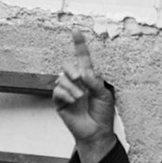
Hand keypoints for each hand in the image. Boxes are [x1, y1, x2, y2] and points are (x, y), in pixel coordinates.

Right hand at [51, 30, 116, 162]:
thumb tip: (83, 73)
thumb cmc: (102, 114)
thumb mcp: (104, 95)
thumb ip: (95, 82)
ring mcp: (67, 92)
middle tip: (79, 78)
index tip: (76, 30)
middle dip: (71, 70)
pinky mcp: (60, 102)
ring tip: (80, 97)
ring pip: (62, 79)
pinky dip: (65, 94)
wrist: (96, 132)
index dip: (79, 44)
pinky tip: (72, 101)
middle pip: (68, 66)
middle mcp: (77, 82)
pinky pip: (57, 91)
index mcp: (89, 78)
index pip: (82, 58)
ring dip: (72, 87)